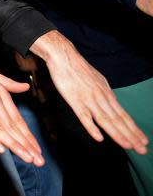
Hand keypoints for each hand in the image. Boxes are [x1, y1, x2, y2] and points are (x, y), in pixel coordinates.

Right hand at [31, 31, 147, 153]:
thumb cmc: (79, 68)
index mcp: (107, 94)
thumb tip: (114, 101)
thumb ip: (105, 93)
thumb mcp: (98, 80)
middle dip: (131, 136)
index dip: (134, 129)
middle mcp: (101, 98)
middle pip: (118, 120)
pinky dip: (92, 127)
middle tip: (143, 150)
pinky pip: (83, 116)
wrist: (64, 57)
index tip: (143, 141)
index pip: (123, 115)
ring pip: (105, 120)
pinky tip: (99, 137)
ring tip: (128, 146)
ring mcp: (88, 100)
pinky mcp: (74, 100)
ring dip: (118, 134)